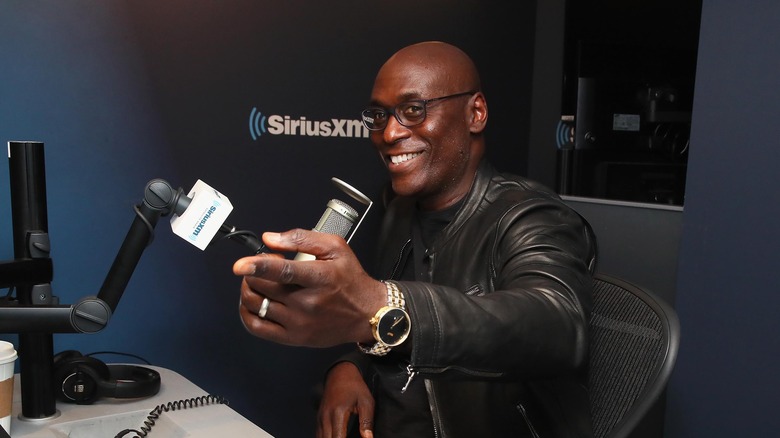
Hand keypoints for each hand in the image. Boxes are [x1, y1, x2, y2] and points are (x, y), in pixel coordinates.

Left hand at [233, 228, 385, 346]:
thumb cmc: (351, 280)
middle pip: (263, 287)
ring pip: (256, 305)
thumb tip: (270, 239)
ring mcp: (299, 323)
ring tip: (257, 282)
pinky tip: (252, 302)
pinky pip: (257, 328)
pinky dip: (246, 313)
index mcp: (319, 278)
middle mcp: (307, 303)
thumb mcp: (335, 248)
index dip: (258, 266)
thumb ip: (301, 239)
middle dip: (253, 272)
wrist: (367, 314)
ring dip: (248, 289)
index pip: (283, 272)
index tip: (240, 265)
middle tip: (263, 266)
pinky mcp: (294, 338)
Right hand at [317, 362, 374, 437]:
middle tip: (349, 437)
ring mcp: (320, 418)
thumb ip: (367, 421)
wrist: (340, 373)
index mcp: (338, 413)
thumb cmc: (355, 386)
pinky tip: (337, 436)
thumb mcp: (366, 401)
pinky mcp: (318, 418)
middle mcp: (325, 417)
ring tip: (343, 436)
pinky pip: (319, 434)